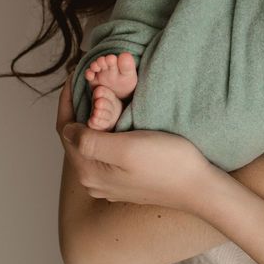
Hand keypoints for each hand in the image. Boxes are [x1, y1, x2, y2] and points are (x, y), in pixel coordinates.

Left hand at [56, 75, 222, 215]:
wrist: (198, 187)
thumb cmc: (167, 164)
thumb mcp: (126, 148)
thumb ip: (90, 140)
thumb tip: (68, 129)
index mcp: (89, 171)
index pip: (65, 129)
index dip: (68, 101)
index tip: (76, 76)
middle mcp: (94, 180)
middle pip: (77, 137)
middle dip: (82, 109)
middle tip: (92, 81)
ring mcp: (109, 182)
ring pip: (92, 143)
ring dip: (94, 119)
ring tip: (105, 95)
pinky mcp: (125, 180)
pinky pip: (107, 151)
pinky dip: (108, 131)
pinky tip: (120, 119)